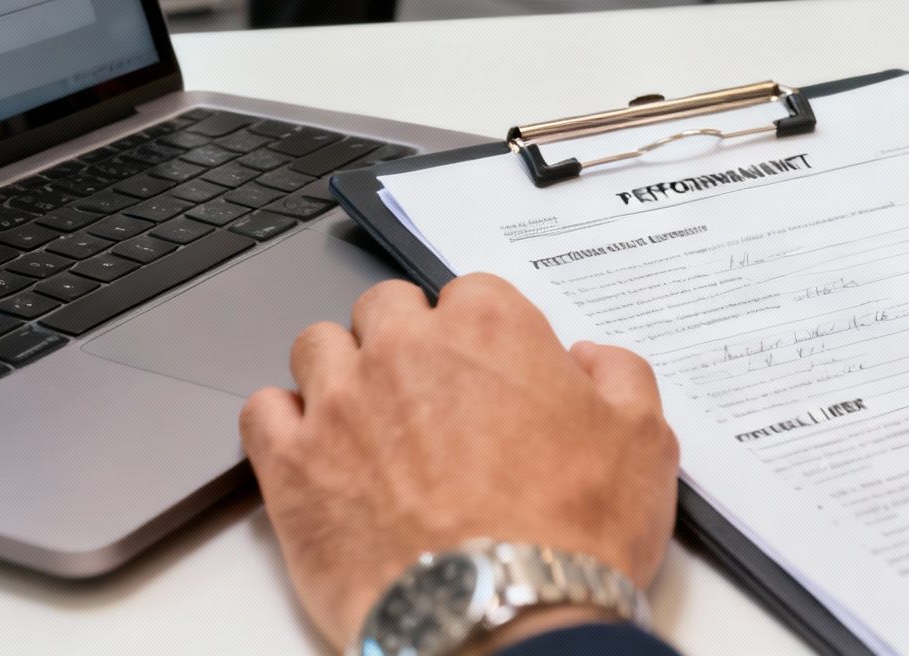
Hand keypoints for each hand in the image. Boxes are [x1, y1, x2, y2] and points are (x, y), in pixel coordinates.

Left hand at [240, 275, 679, 649]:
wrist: (499, 615)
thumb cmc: (571, 534)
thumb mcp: (645, 442)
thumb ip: (621, 376)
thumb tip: (594, 361)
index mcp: (490, 327)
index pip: (469, 292)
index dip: (481, 333)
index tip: (490, 369)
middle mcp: (407, 348)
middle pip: (386, 307)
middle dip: (405, 339)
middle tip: (429, 393)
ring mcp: (341, 403)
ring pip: (317, 346)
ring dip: (341, 370)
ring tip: (367, 417)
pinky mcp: (292, 466)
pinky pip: (262, 410)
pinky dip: (284, 421)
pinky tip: (312, 446)